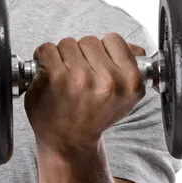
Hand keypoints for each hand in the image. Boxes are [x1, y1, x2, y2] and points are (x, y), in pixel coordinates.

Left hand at [24, 33, 146, 155]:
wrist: (68, 142)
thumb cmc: (93, 117)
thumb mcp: (123, 98)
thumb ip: (131, 68)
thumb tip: (138, 48)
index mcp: (130, 82)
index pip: (114, 39)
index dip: (102, 51)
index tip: (96, 65)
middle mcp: (107, 80)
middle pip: (89, 40)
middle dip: (81, 55)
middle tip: (79, 78)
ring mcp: (80, 78)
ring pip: (67, 43)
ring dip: (62, 57)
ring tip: (64, 79)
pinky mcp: (54, 77)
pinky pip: (47, 49)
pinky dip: (43, 58)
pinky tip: (48, 76)